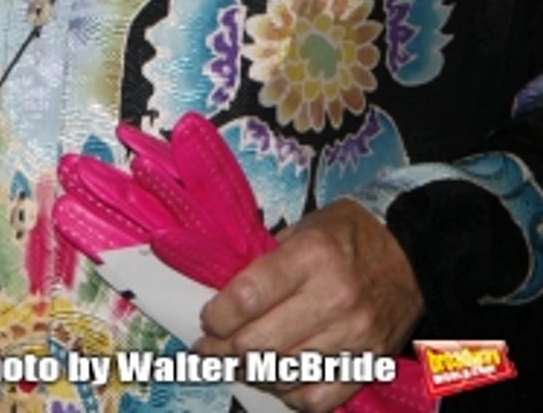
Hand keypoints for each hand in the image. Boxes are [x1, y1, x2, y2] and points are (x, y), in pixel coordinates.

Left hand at [195, 199, 423, 411]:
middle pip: (260, 343)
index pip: (248, 297)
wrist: (411, 253)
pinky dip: (289, 395)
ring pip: (284, 375)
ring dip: (250, 373)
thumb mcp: (304, 226)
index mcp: (312, 256)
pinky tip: (275, 380)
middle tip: (210, 347)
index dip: (218, 315)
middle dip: (223, 350)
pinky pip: (317, 398)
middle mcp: (333, 298)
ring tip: (236, 363)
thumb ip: (266, 260)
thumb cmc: (348, 234)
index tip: (208, 319)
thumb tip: (225, 297)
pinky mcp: (368, 363)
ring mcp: (354, 336)